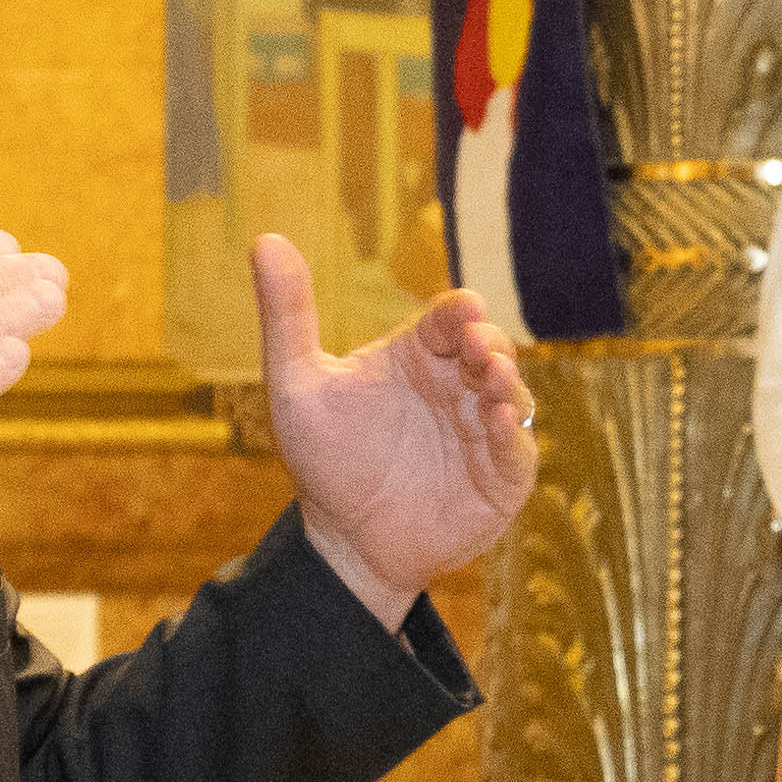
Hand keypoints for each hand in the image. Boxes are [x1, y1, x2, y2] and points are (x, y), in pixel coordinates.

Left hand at [258, 236, 537, 628]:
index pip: (446, 320)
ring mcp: (483, 430)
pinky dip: (513, 435)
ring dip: (506, 382)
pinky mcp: (501, 475)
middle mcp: (456, 386)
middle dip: (488, 342)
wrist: (346, 542)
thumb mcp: (297, 385)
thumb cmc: (325, 459)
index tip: (462, 308)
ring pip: (510, 394)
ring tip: (491, 377)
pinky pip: (517, 450)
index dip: (457, 312)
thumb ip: (287, 315)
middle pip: (488, 348)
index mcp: (417, 356)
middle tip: (475, 345)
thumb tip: (264, 240)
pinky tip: (497, 422)